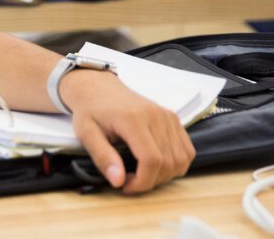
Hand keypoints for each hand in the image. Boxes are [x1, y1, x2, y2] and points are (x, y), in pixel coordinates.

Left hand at [60, 70, 194, 193]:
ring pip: (181, 159)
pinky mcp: (173, 118)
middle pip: (168, 162)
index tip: (125, 187)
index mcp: (133, 119)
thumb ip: (103, 157)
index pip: (151, 160)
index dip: (142, 182)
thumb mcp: (86, 134)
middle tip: (129, 180)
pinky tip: (156, 164)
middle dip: (151, 181)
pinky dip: (176, 164)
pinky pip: (187, 150)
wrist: (98, 88)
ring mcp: (167, 116)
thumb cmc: (91, 110)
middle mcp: (155, 116)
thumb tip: (118, 181)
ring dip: (164, 175)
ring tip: (141, 172)